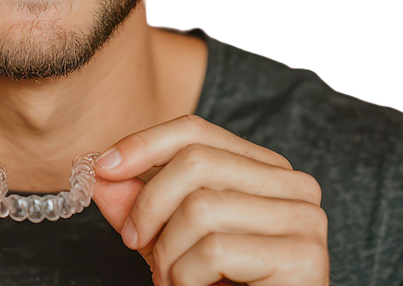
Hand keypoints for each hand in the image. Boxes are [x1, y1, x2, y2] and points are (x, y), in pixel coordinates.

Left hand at [91, 115, 328, 285]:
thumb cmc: (220, 285)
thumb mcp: (168, 236)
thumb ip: (137, 203)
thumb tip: (98, 172)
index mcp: (263, 167)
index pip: (196, 131)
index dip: (144, 143)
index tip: (102, 167)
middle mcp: (292, 183)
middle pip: (196, 163)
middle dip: (150, 205)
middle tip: (136, 242)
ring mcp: (303, 218)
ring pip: (202, 208)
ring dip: (169, 252)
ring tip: (173, 278)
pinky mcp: (303, 257)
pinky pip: (216, 251)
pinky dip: (187, 276)